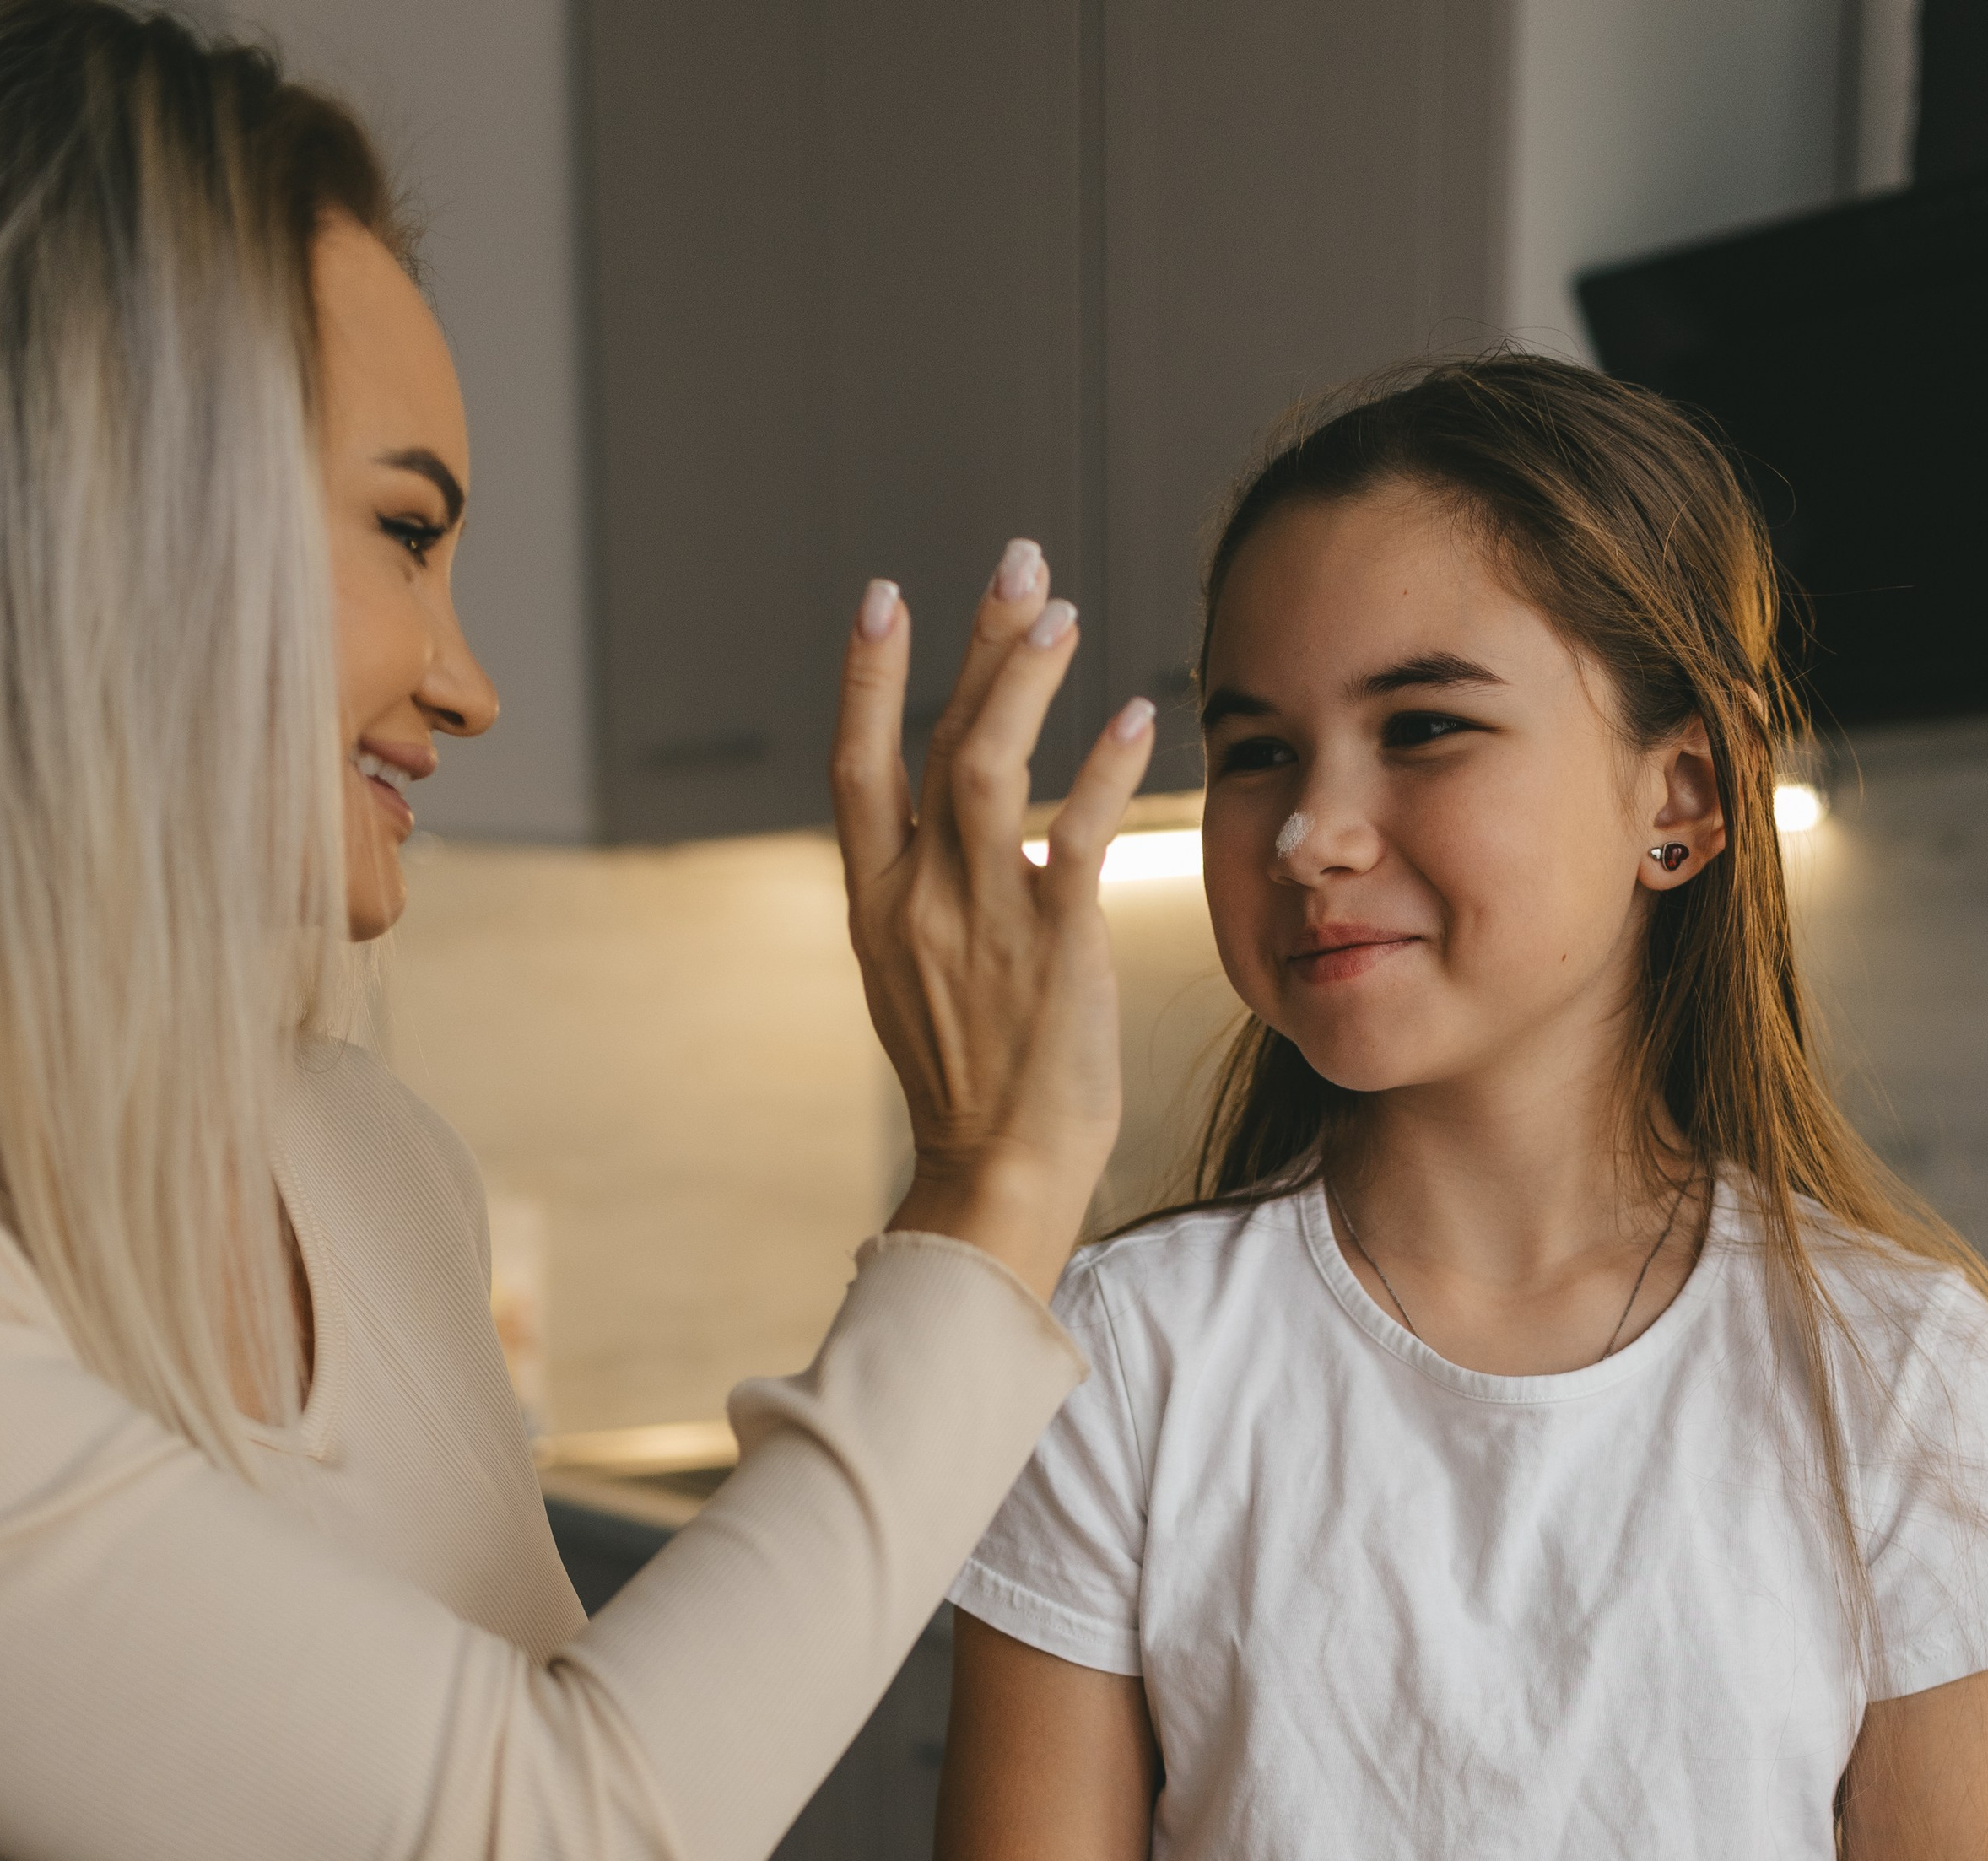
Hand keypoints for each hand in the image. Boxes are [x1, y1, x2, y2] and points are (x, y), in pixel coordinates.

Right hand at [831, 540, 1155, 1300]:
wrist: (996, 1173)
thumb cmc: (972, 1088)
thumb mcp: (915, 984)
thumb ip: (924, 902)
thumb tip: (949, 840)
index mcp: (874, 906)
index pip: (854, 766)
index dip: (865, 677)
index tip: (883, 598)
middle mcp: (916, 898)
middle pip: (934, 737)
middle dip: (976, 639)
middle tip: (1018, 560)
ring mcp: (978, 918)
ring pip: (987, 760)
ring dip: (1026, 676)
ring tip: (1064, 610)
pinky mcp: (1051, 942)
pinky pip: (1074, 829)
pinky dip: (1101, 763)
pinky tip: (1133, 711)